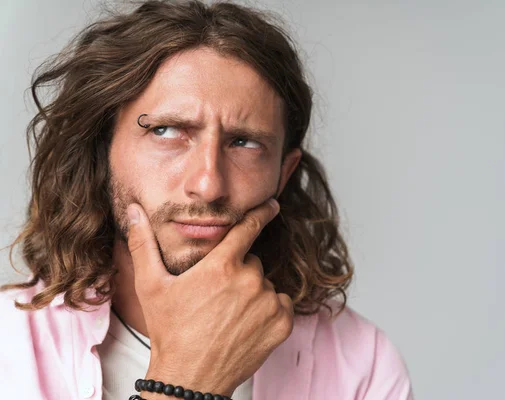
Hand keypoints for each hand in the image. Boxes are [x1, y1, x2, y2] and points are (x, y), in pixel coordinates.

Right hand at [126, 198, 293, 397]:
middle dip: (237, 273)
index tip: (272, 205)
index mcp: (221, 265)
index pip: (249, 227)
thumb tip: (133, 212)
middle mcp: (250, 280)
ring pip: (264, 285)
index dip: (261, 213)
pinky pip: (279, 304)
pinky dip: (268, 311)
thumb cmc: (169, 331)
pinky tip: (245, 325)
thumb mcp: (150, 287)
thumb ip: (143, 244)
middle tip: (216, 297)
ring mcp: (268, 302)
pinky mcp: (282, 323)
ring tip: (227, 316)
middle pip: (251, 263)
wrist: (189, 379)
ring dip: (252, 294)